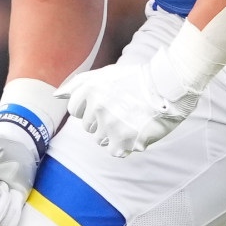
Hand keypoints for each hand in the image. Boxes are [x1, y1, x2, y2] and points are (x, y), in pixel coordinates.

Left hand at [64, 47, 201, 157]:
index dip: (91, 107)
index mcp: (90, 90)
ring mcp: (109, 125)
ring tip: (130, 119)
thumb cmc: (137, 79)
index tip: (108, 102)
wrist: (168, 86)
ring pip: (99, 139)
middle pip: (88, 127)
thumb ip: (78, 84)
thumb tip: (56, 96)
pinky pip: (114, 151)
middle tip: (123, 109)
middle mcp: (97, 107)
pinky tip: (135, 130)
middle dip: (102, 120)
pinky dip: (124, 144)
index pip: (74, 110)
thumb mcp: (105, 74)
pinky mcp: (124, 141)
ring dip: (113, 133)